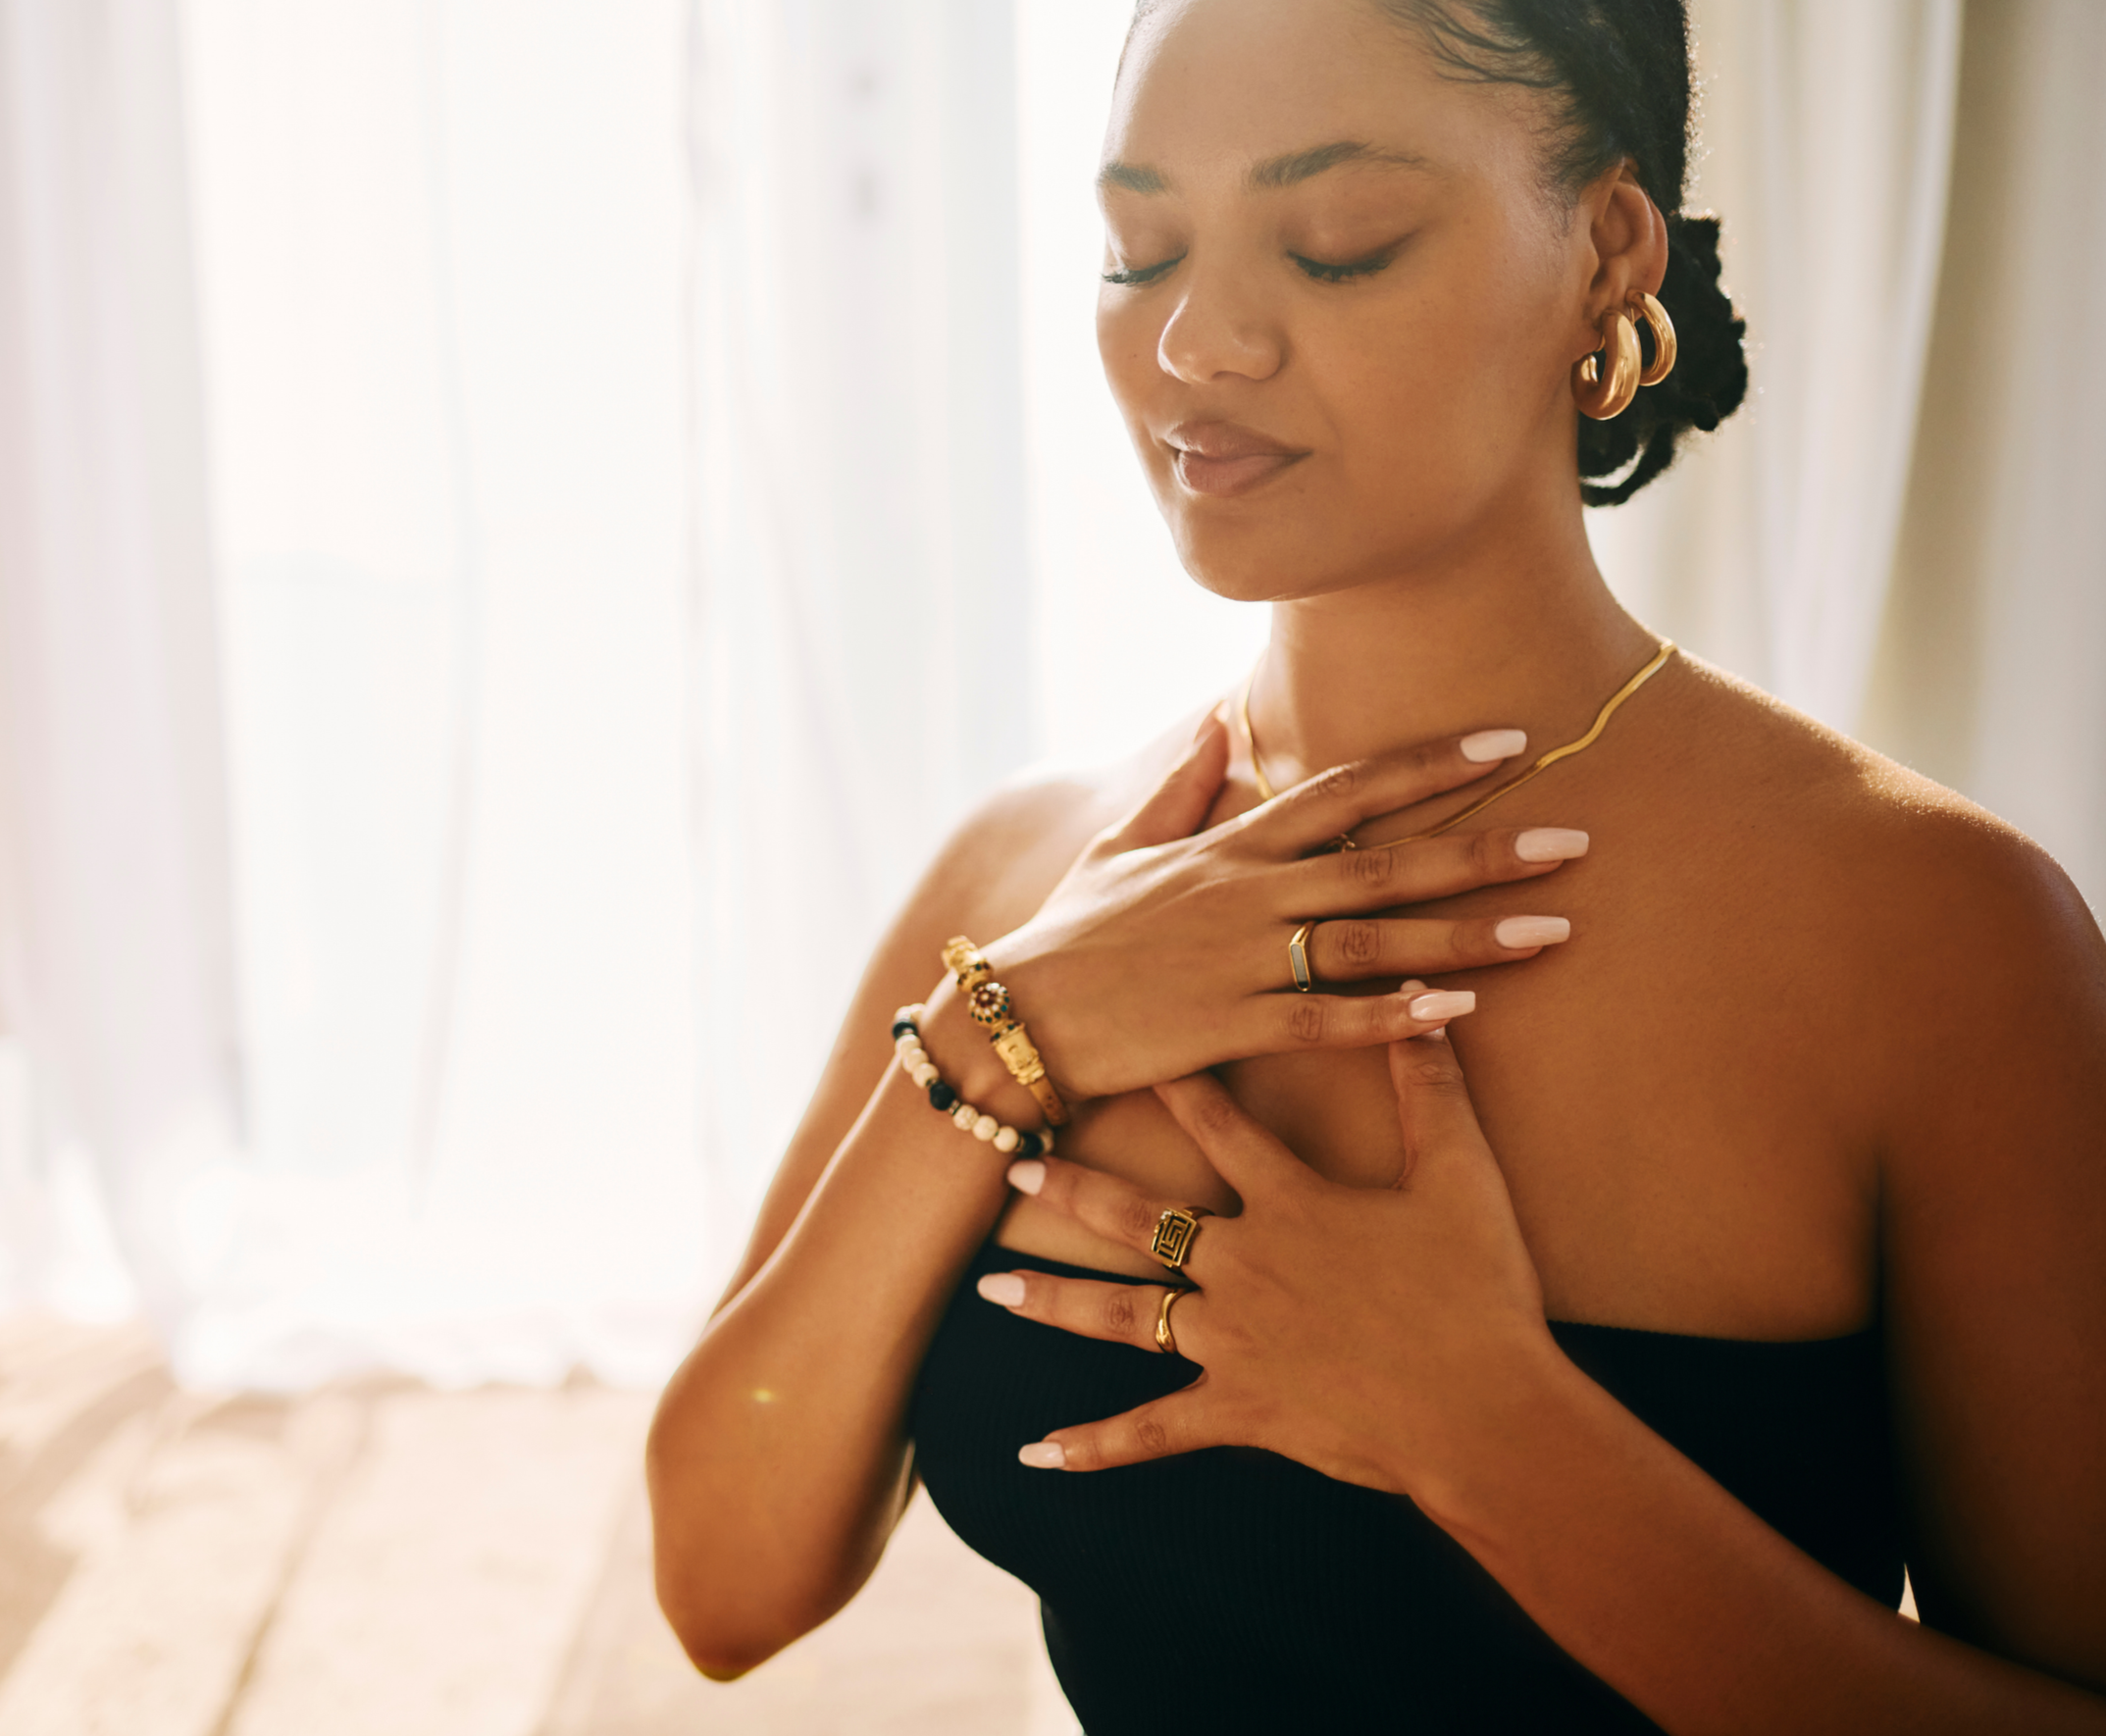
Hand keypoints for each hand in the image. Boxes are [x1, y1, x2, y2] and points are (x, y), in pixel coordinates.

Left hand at [977, 1028, 1558, 1498]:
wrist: (1486, 1411)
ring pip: (1122, 1315)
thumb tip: (1418, 999)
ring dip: (1053, 1301)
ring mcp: (1232, 1342)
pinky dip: (1095, 1447)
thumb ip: (1431, 1086)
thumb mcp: (1461, 1175)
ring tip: (991, 1288)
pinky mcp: (1239, 1411)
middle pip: (1139, 1217)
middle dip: (1072, 1189)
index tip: (1119, 1048)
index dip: (1170, 1083)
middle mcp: (1244, 1264)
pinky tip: (1039, 1454)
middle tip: (1013, 1169)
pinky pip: (1152, 1432)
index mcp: (1291, 1203)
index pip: (1218, 1125)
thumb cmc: (1479, 1291)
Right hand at [985, 714, 1590, 1100]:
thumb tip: (1220, 719)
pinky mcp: (1228, 1027)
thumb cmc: (1072, 933)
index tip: (1510, 742)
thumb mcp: (1121, 846)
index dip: (1431, 763)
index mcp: (1232, 845)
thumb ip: (1181, 785)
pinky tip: (1459, 1012)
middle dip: (1483, 847)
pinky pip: (1326, 1020)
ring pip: (1374, 939)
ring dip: (1466, 933)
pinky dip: (1394, 1017)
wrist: (1012, 1017)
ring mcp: (1241, 959)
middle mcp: (1248, 891)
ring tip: (1552, 928)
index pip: (1347, 788)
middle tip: (1575, 840)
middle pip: (1385, 860)